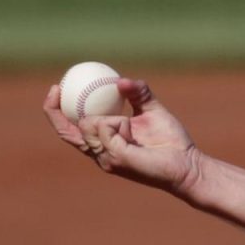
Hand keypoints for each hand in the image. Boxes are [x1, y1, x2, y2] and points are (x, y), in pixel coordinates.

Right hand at [44, 78, 198, 192]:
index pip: (70, 129)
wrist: (189, 164)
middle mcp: (100, 154)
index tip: (57, 87)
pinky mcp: (117, 159)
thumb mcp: (153, 111)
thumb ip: (138, 94)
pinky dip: (117, 123)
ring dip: (107, 117)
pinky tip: (130, 130)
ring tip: (129, 126)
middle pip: (66, 132)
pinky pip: (105, 130)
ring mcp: (107, 159)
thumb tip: (121, 80)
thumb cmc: (172, 142)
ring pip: (88, 126)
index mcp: (104, 144)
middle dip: (55, 109)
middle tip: (58, 87)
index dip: (56, 110)